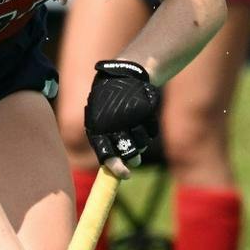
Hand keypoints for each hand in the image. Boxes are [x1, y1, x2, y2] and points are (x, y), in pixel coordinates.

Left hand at [82, 59, 158, 176]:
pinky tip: (144, 120)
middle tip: (135, 161)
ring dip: (142, 143)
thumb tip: (119, 167)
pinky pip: (152, 131)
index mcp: (97, 126)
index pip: (105, 153)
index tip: (126, 175)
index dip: (115, 167)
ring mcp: (130, 117)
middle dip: (132, 157)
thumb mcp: (101, 118)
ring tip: (137, 132)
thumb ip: (106, 141)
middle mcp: (112, 123)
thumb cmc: (109, 101)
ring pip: (141, 142)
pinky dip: (150, 129)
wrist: (125, 74)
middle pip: (126, 151)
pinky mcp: (145, 110)